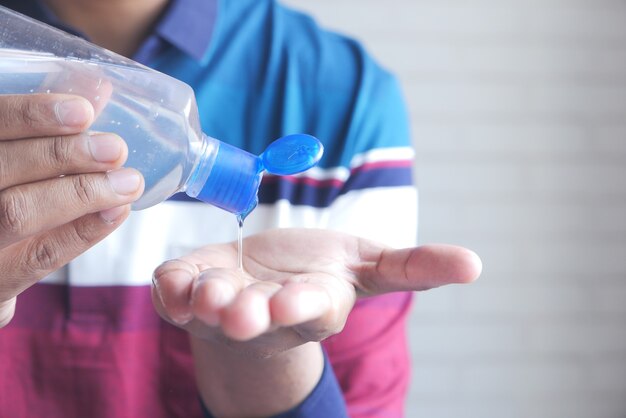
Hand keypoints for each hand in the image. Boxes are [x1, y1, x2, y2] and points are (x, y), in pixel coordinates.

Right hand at [0, 93, 143, 326]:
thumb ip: (43, 128)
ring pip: (18, 212)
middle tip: (116, 148)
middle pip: (2, 168)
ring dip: (82, 192)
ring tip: (128, 180)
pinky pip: (41, 256)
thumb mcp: (12, 155)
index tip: (84, 110)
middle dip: (64, 154)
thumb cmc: (4, 189)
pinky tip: (118, 210)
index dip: (31, 115)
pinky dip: (84, 230)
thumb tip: (98, 90)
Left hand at [152, 228, 480, 415]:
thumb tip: (476, 264)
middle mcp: (266, 314)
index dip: (305, 305)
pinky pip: (174, 293)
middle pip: (260, 319)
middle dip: (253, 315)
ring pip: (211, 310)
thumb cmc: (315, 274)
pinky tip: (174, 278)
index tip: (297, 300)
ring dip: (208, 301)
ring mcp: (222, 309)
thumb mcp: (366, 265)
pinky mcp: (188, 295)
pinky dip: (171, 287)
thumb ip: (413, 266)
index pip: (313, 311)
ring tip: (209, 293)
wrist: (262, 285)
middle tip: (246, 310)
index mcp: (311, 306)